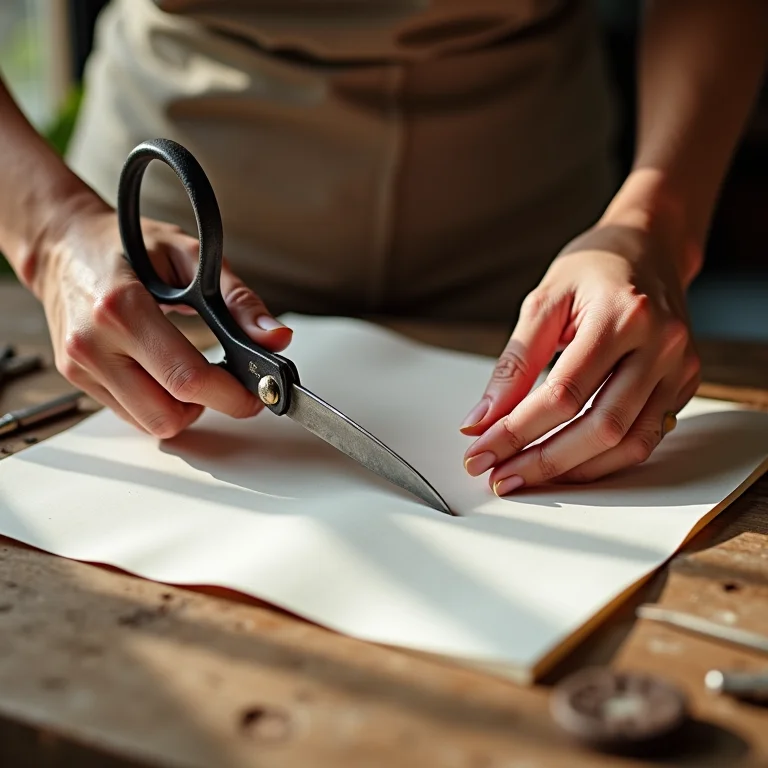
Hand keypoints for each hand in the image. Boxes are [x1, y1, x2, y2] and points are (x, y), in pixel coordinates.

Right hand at [37, 200, 291, 436]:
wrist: (65, 245)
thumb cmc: (128, 245)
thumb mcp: (191, 257)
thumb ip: (238, 300)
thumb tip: (275, 338)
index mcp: (121, 308)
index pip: (186, 378)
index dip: (230, 395)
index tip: (254, 395)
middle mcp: (93, 344)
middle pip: (168, 415)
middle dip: (209, 406)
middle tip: (226, 384)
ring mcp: (80, 366)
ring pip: (151, 423)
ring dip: (183, 409)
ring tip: (192, 373)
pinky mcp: (76, 379)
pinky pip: (132, 416)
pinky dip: (158, 404)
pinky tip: (164, 373)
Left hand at [461, 223, 700, 492]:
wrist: (649, 247)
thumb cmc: (593, 268)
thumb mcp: (544, 302)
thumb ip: (514, 364)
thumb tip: (482, 419)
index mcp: (623, 316)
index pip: (563, 394)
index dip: (517, 431)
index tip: (480, 452)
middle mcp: (660, 345)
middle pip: (601, 428)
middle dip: (544, 461)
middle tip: (501, 477)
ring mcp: (680, 368)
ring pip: (630, 444)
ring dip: (575, 471)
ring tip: (528, 476)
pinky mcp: (685, 384)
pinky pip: (647, 438)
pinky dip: (604, 459)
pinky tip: (568, 462)